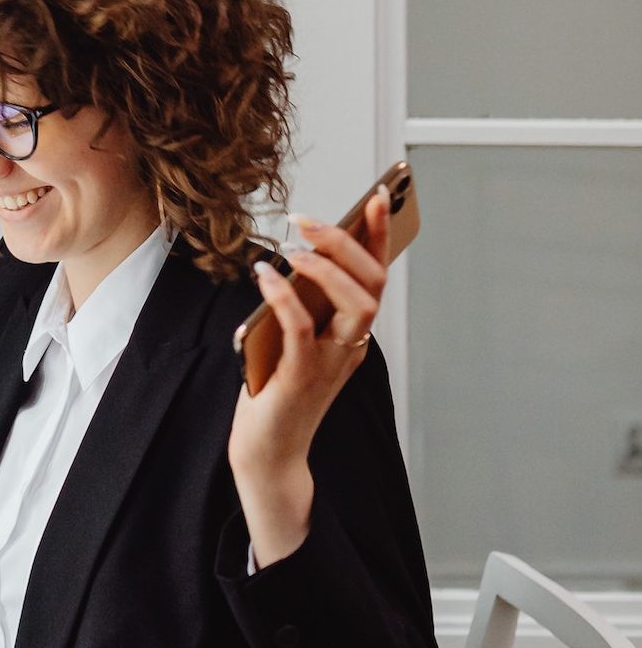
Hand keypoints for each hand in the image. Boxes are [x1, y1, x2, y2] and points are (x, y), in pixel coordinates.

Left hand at [227, 185, 392, 565]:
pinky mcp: (300, 378)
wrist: (267, 451)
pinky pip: (301, 330)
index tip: (379, 196)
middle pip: (371, 285)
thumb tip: (291, 258)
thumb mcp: (292, 341)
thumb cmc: (276, 393)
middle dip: (347, 244)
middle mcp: (350, 346)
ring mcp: (330, 363)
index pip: (375, 277)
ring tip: (293, 245)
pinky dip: (286, 298)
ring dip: (326, 269)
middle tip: (309, 220)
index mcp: (351, 334)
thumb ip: (300, 307)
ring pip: (354, 305)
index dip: (380, 236)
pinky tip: (265, 275)